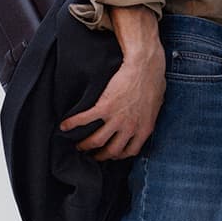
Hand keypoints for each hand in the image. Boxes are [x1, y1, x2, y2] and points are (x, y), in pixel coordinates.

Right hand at [59, 5, 165, 160]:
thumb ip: (149, 114)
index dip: (119, 155)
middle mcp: (130, 127)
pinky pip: (85, 120)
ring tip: (78, 145)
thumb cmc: (153, 79)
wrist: (145, 65)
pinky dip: (72, 124)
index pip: (130, 151)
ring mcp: (117, 118)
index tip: (111, 153)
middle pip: (111, 151)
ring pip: (97, 140)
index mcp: (144, 128)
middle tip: (92, 155)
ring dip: (85, 145)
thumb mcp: (156, 103)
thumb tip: (146, 114)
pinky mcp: (104, 107)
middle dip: (100, 156)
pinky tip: (64, 126)